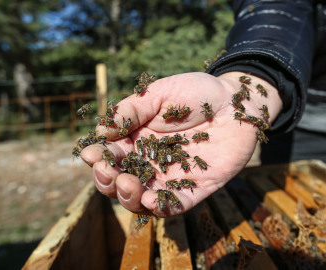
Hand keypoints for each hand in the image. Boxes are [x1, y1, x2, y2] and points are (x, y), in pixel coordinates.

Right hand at [81, 71, 281, 216]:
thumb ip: (130, 111)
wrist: (235, 101)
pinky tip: (150, 199)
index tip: (90, 154)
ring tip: (127, 183)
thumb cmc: (196, 93)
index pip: (111, 156)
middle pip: (120, 182)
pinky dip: (161, 207)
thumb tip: (100, 132)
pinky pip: (175, 206)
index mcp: (138, 140)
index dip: (98, 158)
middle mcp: (151, 163)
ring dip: (128, 197)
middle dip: (107, 181)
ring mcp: (172, 178)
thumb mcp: (159, 94)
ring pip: (142, 199)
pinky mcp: (196, 188)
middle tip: (106, 170)